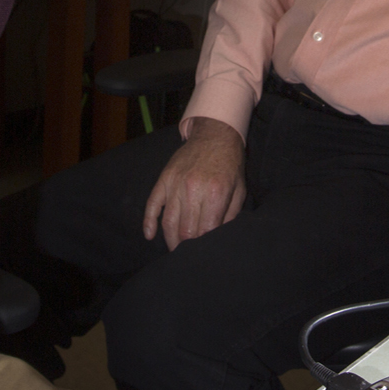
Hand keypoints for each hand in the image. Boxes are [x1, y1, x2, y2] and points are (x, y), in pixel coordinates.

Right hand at [142, 118, 246, 249]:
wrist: (215, 135)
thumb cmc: (230, 165)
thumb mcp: (239, 190)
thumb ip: (230, 215)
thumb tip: (218, 238)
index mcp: (216, 193)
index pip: (205, 231)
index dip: (203, 245)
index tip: (203, 251)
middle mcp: (193, 189)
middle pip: (185, 230)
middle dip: (186, 247)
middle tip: (188, 254)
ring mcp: (176, 183)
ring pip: (168, 221)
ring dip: (170, 240)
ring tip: (174, 250)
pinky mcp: (164, 179)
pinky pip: (152, 204)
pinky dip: (149, 222)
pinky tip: (149, 235)